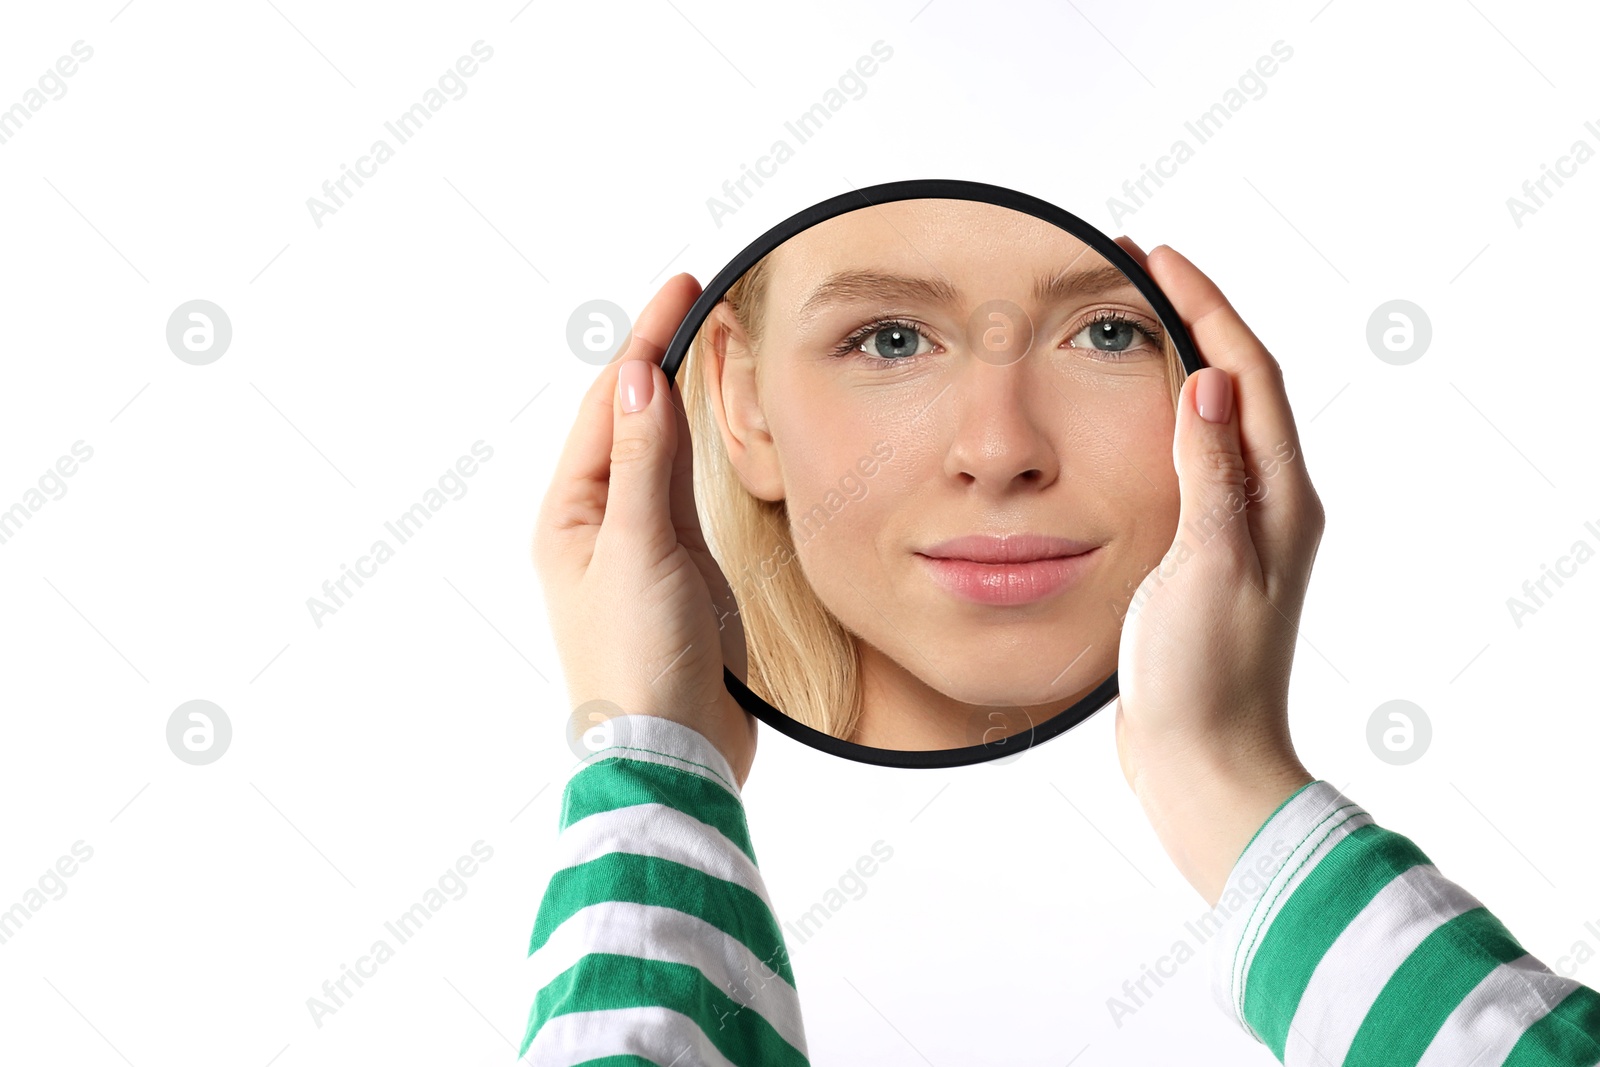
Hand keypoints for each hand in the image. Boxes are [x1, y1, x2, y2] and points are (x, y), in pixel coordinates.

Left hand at [533, 273, 755, 785]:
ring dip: (668, 397)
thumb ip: (644, 465)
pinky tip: (696, 428)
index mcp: (570, 516)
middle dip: (653, 357)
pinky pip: (676, 492)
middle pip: (625, 421)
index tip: (679, 288)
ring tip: (688, 341)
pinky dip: (687, 448)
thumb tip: (640, 380)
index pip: (609, 407)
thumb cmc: (639, 662)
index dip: (643, 343)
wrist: (671, 752)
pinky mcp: (674, 573)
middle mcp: (596, 525)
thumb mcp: (640, 551)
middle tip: (689, 297)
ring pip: (650, 453)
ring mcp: (635, 548)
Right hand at [1111, 240, 1320, 905]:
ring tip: (1127, 323)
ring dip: (1175, 363)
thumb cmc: (1209, 677)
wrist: (1201, 763)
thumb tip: (1213, 380)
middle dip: (1191, 318)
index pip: (1250, 374)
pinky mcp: (1201, 557)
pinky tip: (1124, 419)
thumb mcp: (1210, 566)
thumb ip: (1212, 472)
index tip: (1155, 256)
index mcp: (1280, 499)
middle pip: (1236, 385)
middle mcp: (1267, 505)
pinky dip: (1157, 421)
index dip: (1206, 306)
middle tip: (1133, 271)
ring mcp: (1235, 531)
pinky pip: (1187, 463)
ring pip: (1211, 420)